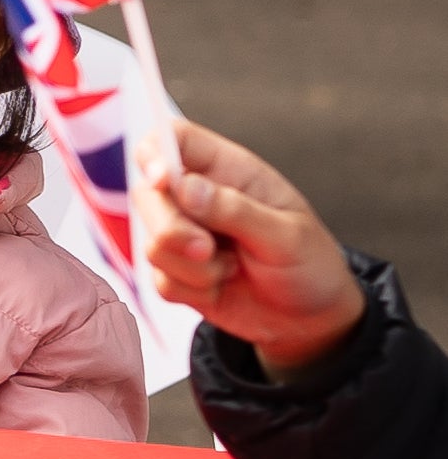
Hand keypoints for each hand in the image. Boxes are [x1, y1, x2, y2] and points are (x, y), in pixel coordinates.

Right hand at [145, 121, 367, 378]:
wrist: (310, 319)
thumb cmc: (310, 265)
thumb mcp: (287, 236)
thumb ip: (235, 210)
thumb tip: (184, 187)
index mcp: (228, 172)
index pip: (175, 139)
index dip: (156, 151)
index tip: (162, 179)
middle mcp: (198, 198)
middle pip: (147, 194)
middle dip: (171, 228)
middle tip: (206, 249)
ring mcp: (183, 235)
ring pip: (151, 242)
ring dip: (191, 267)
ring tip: (232, 269)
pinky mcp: (175, 271)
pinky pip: (159, 279)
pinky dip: (192, 290)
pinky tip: (222, 286)